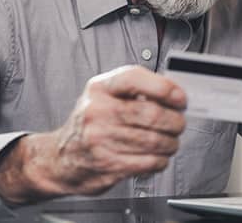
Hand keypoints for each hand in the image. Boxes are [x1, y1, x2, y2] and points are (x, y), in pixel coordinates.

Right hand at [0, 65, 186, 203]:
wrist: (61, 158)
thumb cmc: (90, 123)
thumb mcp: (105, 96)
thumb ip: (136, 91)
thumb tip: (174, 94)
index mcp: (99, 88)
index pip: (134, 78)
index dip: (163, 87)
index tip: (180, 98)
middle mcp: (97, 111)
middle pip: (150, 114)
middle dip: (175, 121)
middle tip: (179, 123)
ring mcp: (100, 139)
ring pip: (153, 140)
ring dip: (171, 143)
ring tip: (171, 142)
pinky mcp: (106, 164)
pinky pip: (147, 162)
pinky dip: (160, 160)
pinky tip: (158, 157)